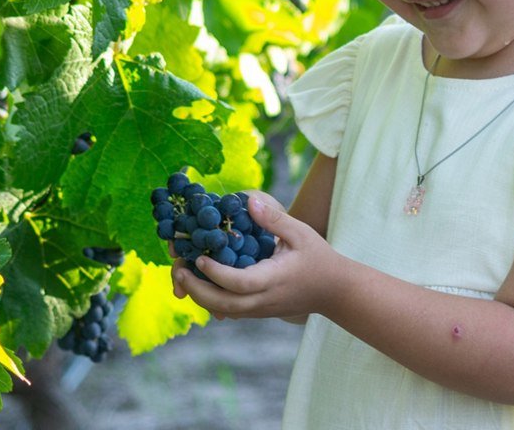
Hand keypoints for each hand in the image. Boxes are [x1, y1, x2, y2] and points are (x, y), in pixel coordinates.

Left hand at [171, 194, 340, 319]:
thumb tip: (248, 200)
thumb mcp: (301, 233)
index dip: (217, 272)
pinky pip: (229, 310)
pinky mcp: (258, 312)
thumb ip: (274, 219)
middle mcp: (264, 300)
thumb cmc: (318, 258)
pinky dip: (211, 299)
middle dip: (197, 289)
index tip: (201, 257)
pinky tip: (200, 282)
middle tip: (178, 269)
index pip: (240, 283)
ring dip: (200, 295)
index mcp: (274, 279)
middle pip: (223, 304)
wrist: (334, 292)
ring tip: (183, 274)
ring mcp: (260, 310)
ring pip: (223, 310)